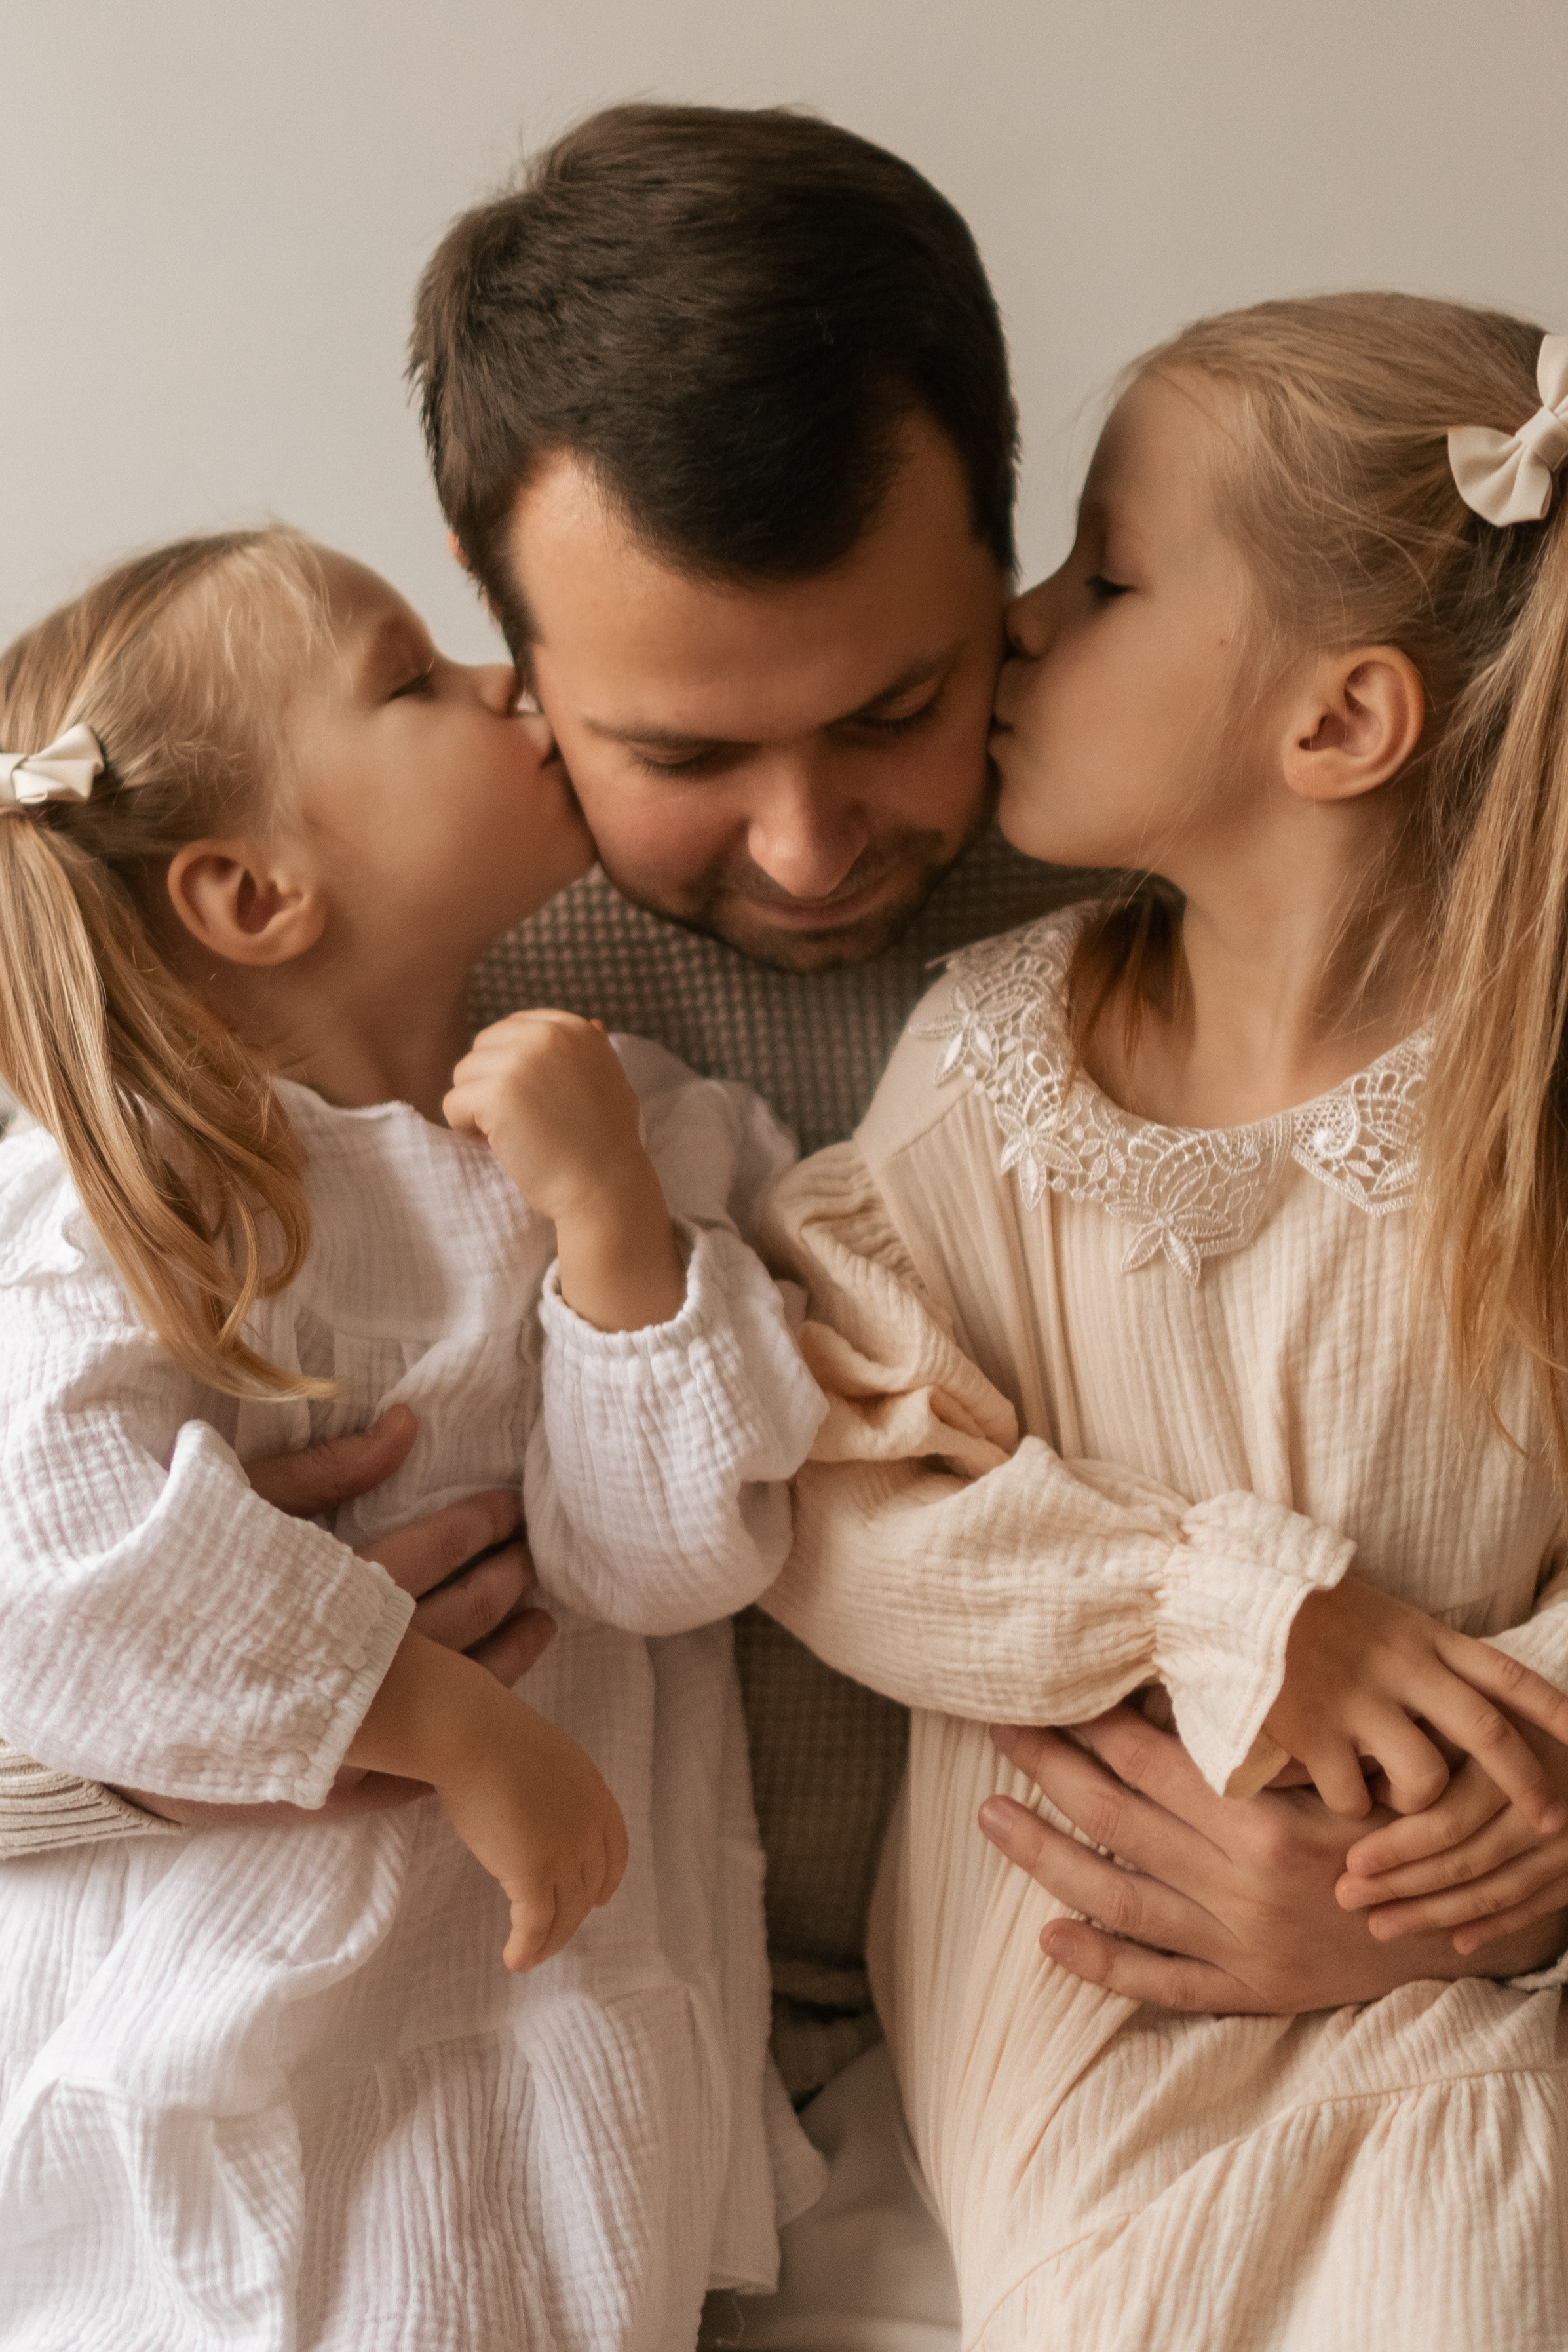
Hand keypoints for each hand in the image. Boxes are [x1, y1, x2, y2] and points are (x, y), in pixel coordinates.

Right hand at [116, 1406, 555, 1827]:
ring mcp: (342, 1733)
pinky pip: (421, 1766)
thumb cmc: (167, 1583)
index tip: (512, 1507)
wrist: (98, 1695)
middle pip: (453, 1621)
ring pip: (453, 1695)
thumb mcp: (231, 1508)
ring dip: (504, 1654)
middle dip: (503, 1584)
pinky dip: (464, 1734)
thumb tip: (407, 1426)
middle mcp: (341, 1666)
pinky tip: (496, 1707)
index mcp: (320, 1593)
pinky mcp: (331, 1782)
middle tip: (535, 1557)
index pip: (425, 1553)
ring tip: (540, 1620)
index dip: (477, 1527)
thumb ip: (324, 1470)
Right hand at [348, 1632, 629, 1970]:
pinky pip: (535, 1926)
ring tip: (531, 1956)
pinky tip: (514, 1959)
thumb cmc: (489, 1733)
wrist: (471, 1734)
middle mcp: (587, 1826)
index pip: (614, 1847)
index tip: (601, 1898)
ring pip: (565, 1913)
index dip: (607, 1877)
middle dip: (574, 1915)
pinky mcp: (533, 1877)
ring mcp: (564, 1854)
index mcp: (593, 1791)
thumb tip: (526, 1801)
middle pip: (588, 1885)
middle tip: (556, 1933)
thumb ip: (546, 1786)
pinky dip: (527, 1948)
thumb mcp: (539, 1755)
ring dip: (549, 1940)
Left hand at [445, 1010, 645, 1226]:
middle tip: (518, 1121)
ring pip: (464, 1075)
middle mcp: (546, 1035)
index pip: (513, 1028)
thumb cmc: (607, 1142)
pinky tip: (496, 1145)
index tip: (531, 1100)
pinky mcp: (495, 1093)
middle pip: (483, 1047)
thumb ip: (591, 1052)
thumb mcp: (612, 1081)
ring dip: (476, 1107)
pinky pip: (452, 1104)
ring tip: (509, 1135)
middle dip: (490, 1084)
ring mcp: (519, 1061)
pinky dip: (465, 1130)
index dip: (510, 1067)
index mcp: (572, 1029)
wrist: (605, 1184)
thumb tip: (593, 1023)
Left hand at [977, 1708, 1563, 2013]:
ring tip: (990, 1816)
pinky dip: (1100, 1964)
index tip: (1043, 1695)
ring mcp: (1237, 1944)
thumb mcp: (1338, 1774)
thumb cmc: (1392, 1826)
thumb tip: (1171, 1698)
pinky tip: (1047, 1937)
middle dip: (1047, 1772)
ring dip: (1044, 1856)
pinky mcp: (1248, 1989)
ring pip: (1115, 1898)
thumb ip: (1260, 1747)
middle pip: (1115, 1819)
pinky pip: (1159, 1982)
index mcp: (1260, 1821)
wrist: (1456, 1921)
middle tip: (997, 1733)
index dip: (1086, 1726)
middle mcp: (1238, 1885)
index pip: (1146, 1761)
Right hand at [1264, 1577, 1567, 1824]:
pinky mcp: (1311, 1733)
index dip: (1555, 1710)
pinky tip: (1338, 1790)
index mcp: (1420, 1635)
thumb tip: (1473, 1699)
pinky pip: (1355, 1800)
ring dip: (1422, 1804)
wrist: (1224, 1592)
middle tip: (1551, 1822)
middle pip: (1485, 1735)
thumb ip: (1424, 1653)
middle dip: (1526, 1784)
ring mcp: (1355, 1701)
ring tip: (1398, 1796)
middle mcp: (1398, 1668)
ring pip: (1425, 1780)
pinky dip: (1355, 1809)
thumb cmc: (1304, 1604)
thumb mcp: (1379, 1614)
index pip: (1506, 1674)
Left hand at [1339, 1708, 1567, 1953]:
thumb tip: (1365, 1781)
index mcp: (1509, 1766)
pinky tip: (1457, 1942)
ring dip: (1435, 1915)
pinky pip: (1536, 1905)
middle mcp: (1543, 1809)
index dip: (1398, 1848)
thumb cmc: (1515, 1712)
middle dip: (1402, 1887)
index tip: (1352, 1863)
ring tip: (1382, 1925)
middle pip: (1465, 1861)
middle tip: (1348, 1898)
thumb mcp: (1473, 1708)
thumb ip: (1428, 1739)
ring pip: (1495, 1892)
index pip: (1448, 1821)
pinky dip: (1496, 1926)